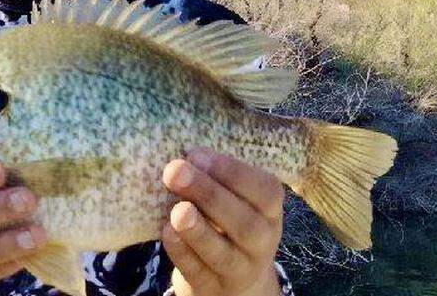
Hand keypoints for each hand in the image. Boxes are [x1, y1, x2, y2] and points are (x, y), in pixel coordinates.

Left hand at [160, 149, 283, 295]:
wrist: (232, 278)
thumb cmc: (227, 221)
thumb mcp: (235, 199)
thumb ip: (216, 178)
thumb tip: (185, 155)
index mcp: (270, 211)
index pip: (265, 191)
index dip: (232, 172)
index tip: (197, 154)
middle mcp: (261, 242)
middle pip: (244, 222)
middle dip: (208, 194)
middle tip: (175, 171)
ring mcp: (239, 270)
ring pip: (223, 253)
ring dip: (198, 229)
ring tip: (176, 209)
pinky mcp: (213, 288)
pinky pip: (198, 272)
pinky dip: (182, 252)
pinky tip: (167, 232)